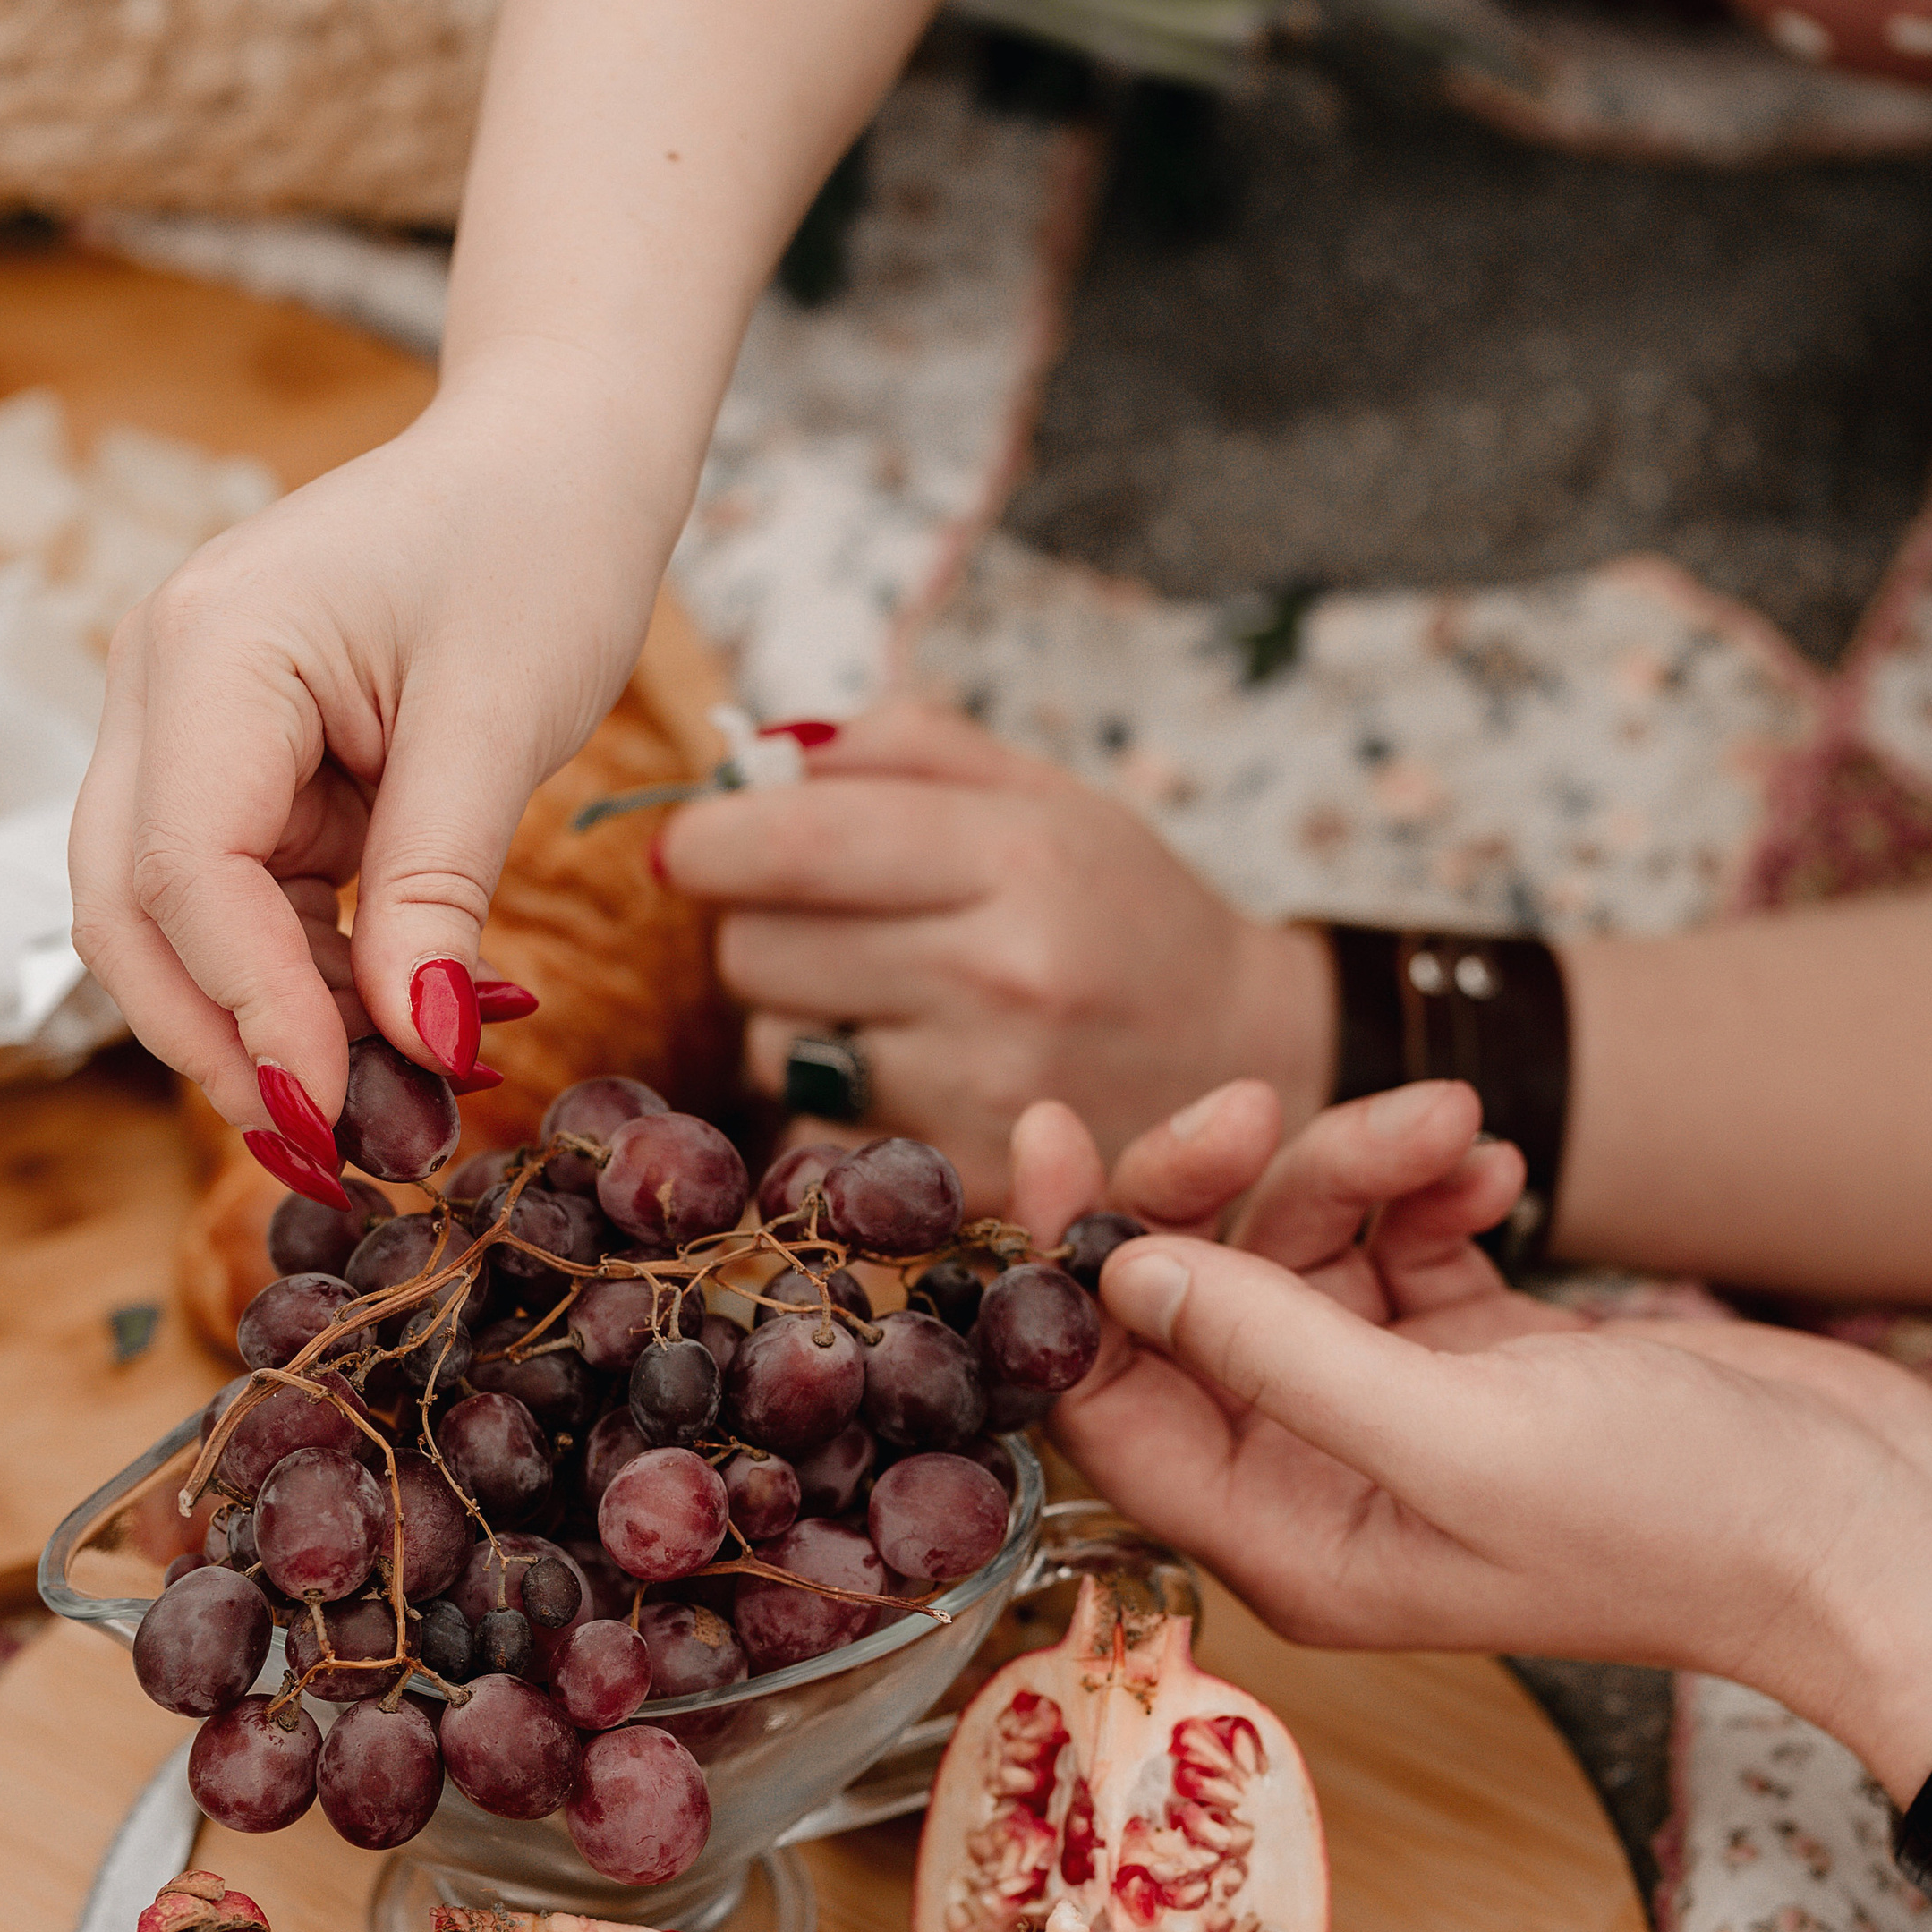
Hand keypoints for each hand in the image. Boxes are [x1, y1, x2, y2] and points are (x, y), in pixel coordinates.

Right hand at [69, 370, 682, 1137]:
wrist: (551, 460)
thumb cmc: (537, 546)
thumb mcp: (501, 722)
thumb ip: (441, 887)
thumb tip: (420, 1044)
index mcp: (212, 653)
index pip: (185, 870)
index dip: (253, 1008)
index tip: (338, 1111)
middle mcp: (167, 691)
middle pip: (135, 913)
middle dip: (224, 1042)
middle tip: (336, 1149)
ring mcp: (196, 732)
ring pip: (182, 925)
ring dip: (277, 1025)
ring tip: (404, 1103)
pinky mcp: (250, 770)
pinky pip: (251, 905)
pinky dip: (317, 981)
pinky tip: (415, 1029)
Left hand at [657, 702, 1335, 1209]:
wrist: (1243, 1055)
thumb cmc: (1120, 908)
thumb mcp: (1039, 793)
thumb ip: (896, 752)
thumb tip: (747, 762)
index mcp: (1016, 858)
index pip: (791, 846)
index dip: (707, 841)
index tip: (688, 845)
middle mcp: (999, 978)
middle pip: (756, 951)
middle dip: (758, 928)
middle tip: (825, 925)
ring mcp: (982, 1093)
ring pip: (774, 1049)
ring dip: (798, 1023)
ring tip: (890, 1006)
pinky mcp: (967, 1179)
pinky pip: (818, 1136)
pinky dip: (837, 1110)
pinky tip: (911, 1080)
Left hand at [1006, 1080, 1931, 1931]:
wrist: (1865, 1527)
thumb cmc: (1680, 1520)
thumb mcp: (1460, 1436)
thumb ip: (1277, 1354)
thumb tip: (1123, 1274)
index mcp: (1285, 1537)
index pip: (1109, 1400)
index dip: (1064, 1271)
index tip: (1051, 1132)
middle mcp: (1321, 1478)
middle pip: (1195, 1304)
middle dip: (1233, 1191)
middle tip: (1271, 1102)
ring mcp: (1400, 1410)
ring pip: (1304, 1251)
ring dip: (1362, 1170)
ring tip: (1457, 1135)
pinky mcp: (1482, 1354)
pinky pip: (1399, 1242)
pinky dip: (1429, 1190)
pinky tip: (1493, 1170)